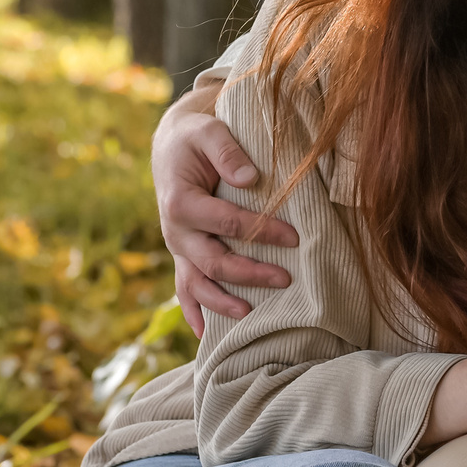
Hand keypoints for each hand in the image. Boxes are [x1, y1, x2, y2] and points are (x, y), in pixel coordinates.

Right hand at [153, 87, 296, 335]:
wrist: (171, 146)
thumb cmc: (196, 138)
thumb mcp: (208, 131)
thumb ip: (227, 151)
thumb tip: (250, 178)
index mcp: (180, 202)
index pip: (226, 222)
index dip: (261, 231)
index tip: (295, 237)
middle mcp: (175, 231)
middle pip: (213, 261)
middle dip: (249, 273)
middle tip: (285, 279)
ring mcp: (178, 248)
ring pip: (197, 284)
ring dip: (222, 302)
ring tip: (249, 315)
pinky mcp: (183, 256)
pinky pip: (184, 289)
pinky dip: (194, 312)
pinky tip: (207, 335)